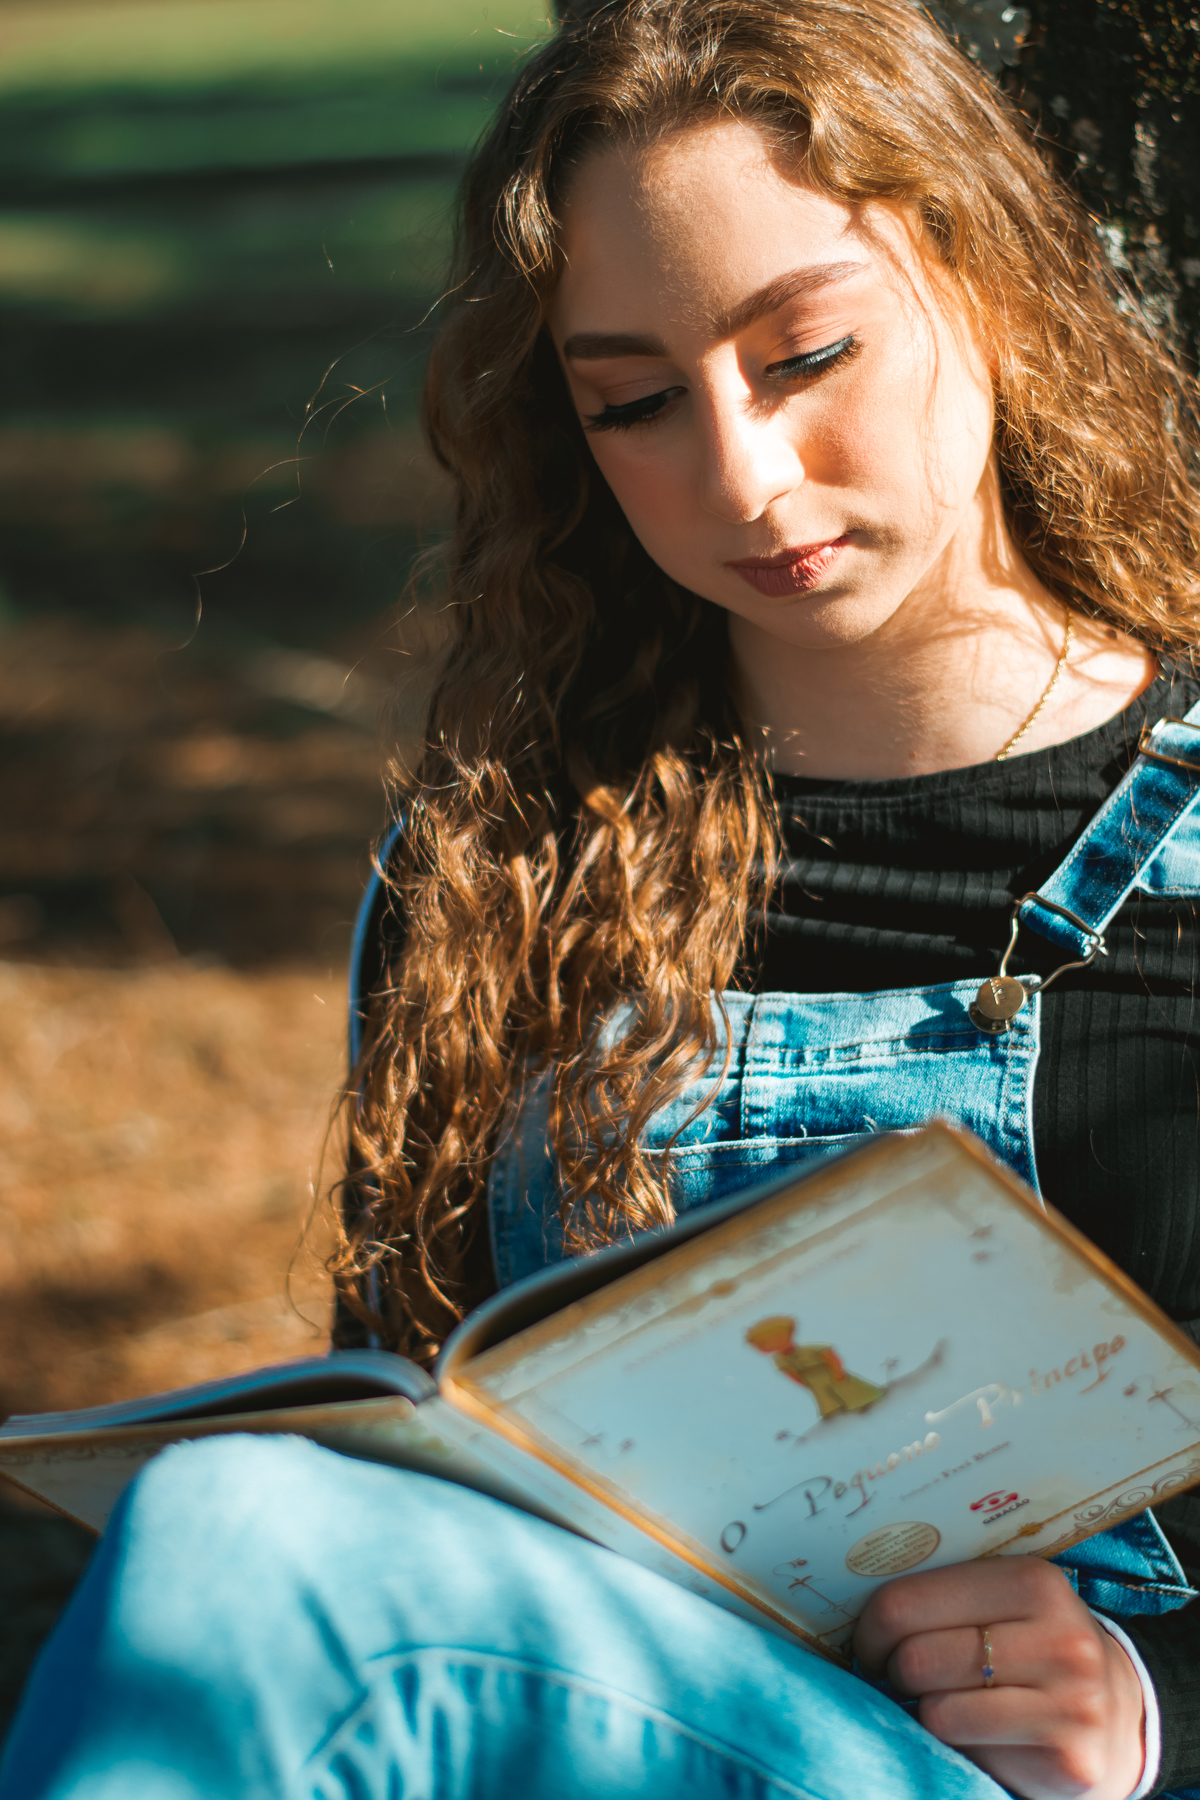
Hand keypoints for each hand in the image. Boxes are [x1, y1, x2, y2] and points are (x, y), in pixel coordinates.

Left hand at [854, 1557, 1145, 1799]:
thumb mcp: (1007, 1600)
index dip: (871, 1628)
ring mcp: (1070, 1702)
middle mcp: (1059, 1638)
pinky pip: (970, 1750)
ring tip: (947, 1700)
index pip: (905, 1601)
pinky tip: (982, 1733)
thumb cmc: (1038, 1646)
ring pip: (938, 1709)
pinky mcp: (1069, 1757)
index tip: (871, 1642)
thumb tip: (854, 1599)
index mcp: (1032, 1581)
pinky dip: (960, 1745)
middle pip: (917, 1658)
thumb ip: (947, 1591)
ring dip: (927, 1710)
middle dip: (895, 1672)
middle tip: (903, 1675)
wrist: (1125, 1714)